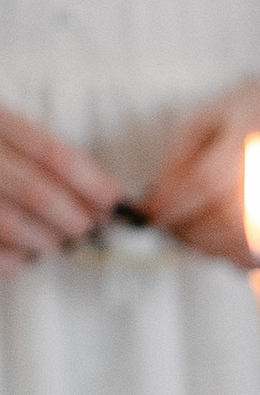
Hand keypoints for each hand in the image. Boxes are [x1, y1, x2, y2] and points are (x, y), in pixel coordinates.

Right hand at [0, 100, 115, 262]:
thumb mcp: (4, 134)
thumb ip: (44, 158)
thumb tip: (103, 197)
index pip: (51, 153)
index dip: (90, 182)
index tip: (113, 201)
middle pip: (36, 193)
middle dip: (72, 218)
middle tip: (86, 228)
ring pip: (11, 225)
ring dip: (45, 241)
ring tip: (56, 242)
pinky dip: (14, 260)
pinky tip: (24, 256)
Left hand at [143, 58, 259, 266]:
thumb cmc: (256, 115)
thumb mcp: (208, 120)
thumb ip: (181, 162)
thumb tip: (155, 206)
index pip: (210, 182)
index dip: (174, 205)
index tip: (150, 214)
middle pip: (231, 221)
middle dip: (191, 232)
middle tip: (173, 228)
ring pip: (251, 247)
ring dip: (213, 248)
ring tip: (198, 233)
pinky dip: (243, 258)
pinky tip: (230, 238)